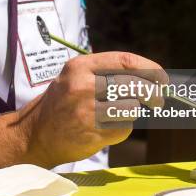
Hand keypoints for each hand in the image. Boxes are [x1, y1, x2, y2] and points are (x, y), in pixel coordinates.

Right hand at [18, 52, 167, 167]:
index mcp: (79, 67)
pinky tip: (107, 128)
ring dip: (132, 112)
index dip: (149, 68)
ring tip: (117, 114)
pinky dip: (122, 128)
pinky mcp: (91, 134)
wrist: (34, 134)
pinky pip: (123, 129)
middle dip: (151, 93)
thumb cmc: (61, 103)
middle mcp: (82, 86)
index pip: (124, 61)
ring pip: (131, 109)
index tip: (162, 78)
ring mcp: (86, 112)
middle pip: (133, 86)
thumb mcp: (75, 77)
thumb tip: (150, 77)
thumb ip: (106, 73)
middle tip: (157, 100)